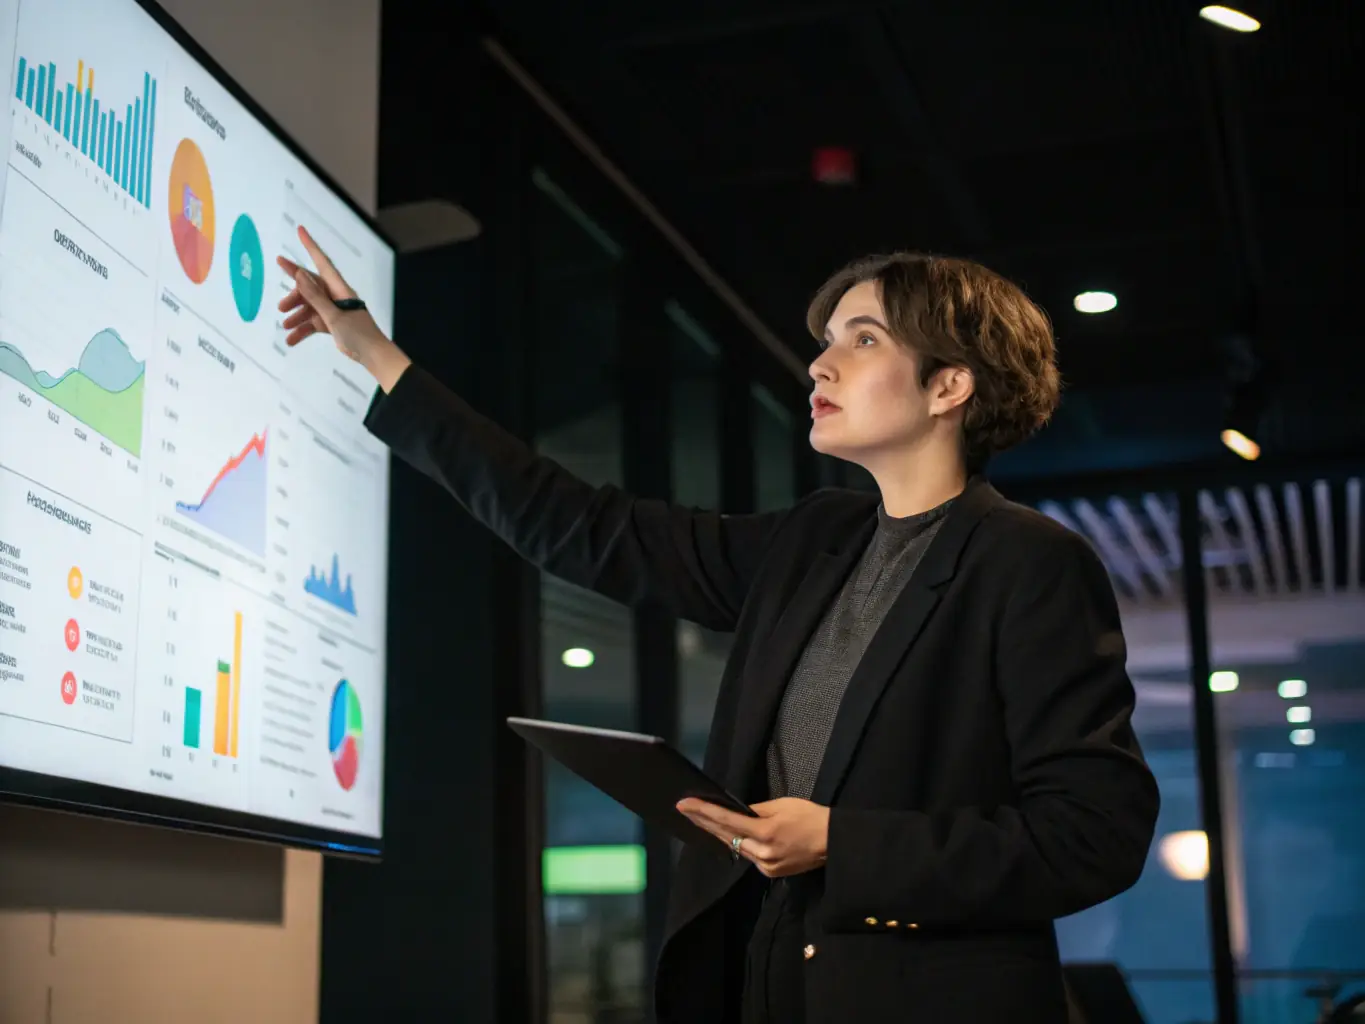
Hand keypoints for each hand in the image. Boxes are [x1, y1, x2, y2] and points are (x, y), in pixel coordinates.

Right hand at [276, 225, 410, 391]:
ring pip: (309, 307)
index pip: (321, 262)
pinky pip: (314, 322)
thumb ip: (316, 297)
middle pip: (310, 288)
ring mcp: (334, 310)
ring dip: (297, 316)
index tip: (300, 230)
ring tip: (285, 326)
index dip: (310, 246)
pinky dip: (303, 330)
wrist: (374, 356)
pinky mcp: (333, 324)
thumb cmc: (359, 334)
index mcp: (340, 289)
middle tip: (280, 306)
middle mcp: (336, 296)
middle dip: (294, 296)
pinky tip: (291, 340)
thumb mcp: (334, 316)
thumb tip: (300, 275)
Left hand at [676, 797, 830, 877]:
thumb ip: (756, 810)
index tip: (684, 804)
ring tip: (700, 819)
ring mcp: (765, 866)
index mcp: (765, 832)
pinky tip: (729, 835)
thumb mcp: (783, 805)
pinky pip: (749, 856)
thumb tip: (737, 811)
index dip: (703, 812)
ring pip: (736, 848)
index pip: (726, 820)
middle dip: (704, 822)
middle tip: (684, 809)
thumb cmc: (810, 817)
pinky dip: (740, 844)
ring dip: (720, 834)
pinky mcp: (770, 873)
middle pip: (726, 836)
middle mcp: (762, 852)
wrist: (833, 842)